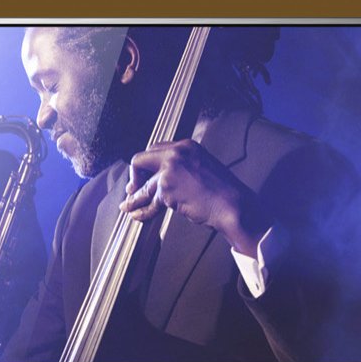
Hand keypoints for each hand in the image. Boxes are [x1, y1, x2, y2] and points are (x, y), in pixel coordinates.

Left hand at [120, 140, 271, 255]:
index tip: (144, 176)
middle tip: (132, 189)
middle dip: (134, 176)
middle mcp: (176, 154)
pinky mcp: (166, 189)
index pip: (156, 149)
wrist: (232, 204)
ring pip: (144, 185)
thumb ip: (182, 169)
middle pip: (141, 160)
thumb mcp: (202, 169)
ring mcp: (169, 170)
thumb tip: (161, 180)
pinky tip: (137, 214)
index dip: (146, 164)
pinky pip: (149, 201)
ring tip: (128, 207)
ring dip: (135, 198)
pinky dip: (142, 210)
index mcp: (187, 146)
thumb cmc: (222, 191)